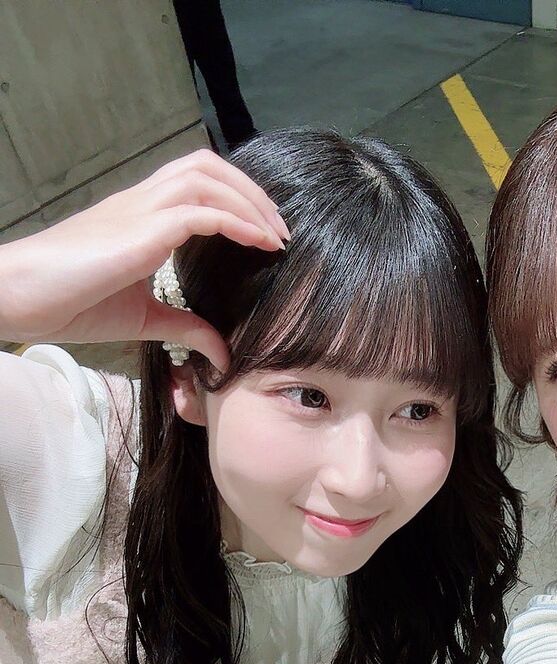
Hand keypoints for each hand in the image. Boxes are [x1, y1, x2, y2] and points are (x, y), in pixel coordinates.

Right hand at [0, 151, 289, 369]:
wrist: (25, 296)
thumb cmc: (73, 302)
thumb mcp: (145, 320)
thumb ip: (186, 328)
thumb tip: (223, 354)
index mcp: (142, 215)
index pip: (197, 182)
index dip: (237, 197)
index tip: (267, 233)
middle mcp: (143, 202)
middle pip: (207, 166)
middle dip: (251, 191)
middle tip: (281, 229)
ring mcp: (141, 210)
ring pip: (207, 177)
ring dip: (250, 201)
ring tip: (276, 234)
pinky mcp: (141, 229)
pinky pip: (201, 211)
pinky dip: (237, 221)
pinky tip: (259, 242)